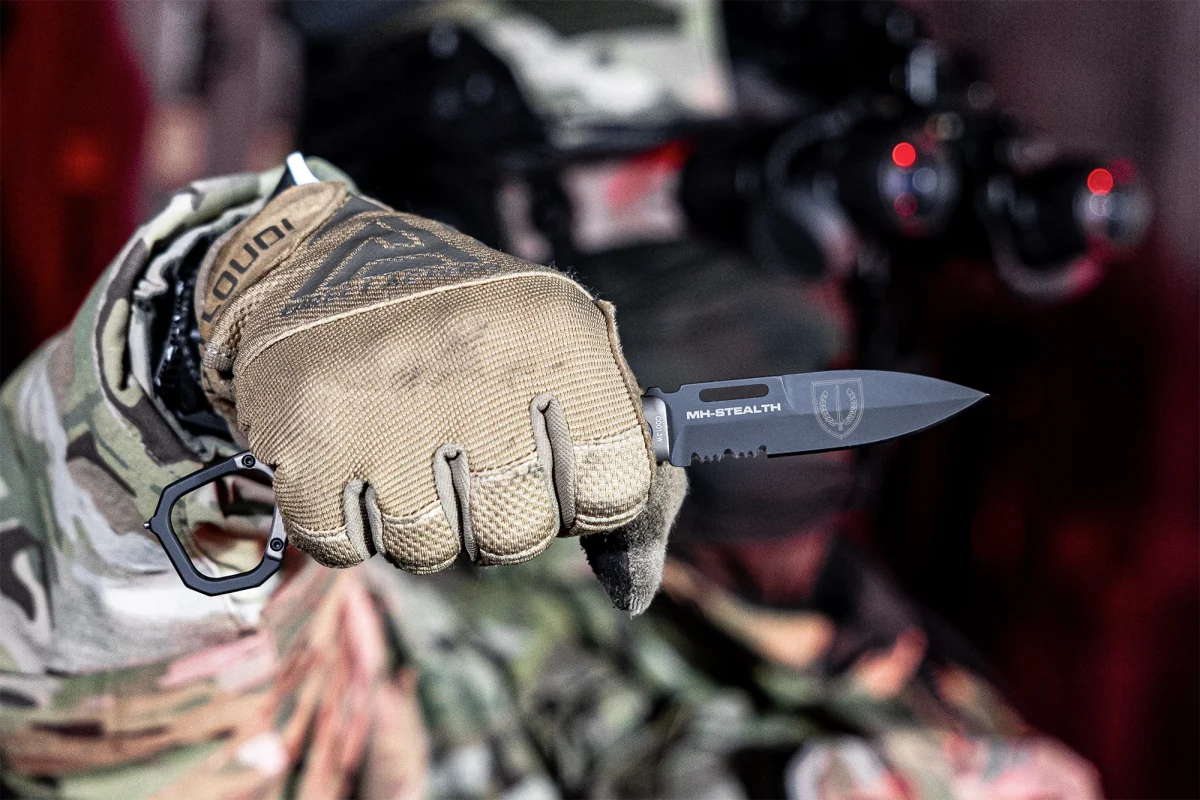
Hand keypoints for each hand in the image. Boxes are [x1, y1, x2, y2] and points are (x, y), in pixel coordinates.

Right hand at [195, 180, 683, 611]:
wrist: (316, 259)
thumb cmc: (464, 330)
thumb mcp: (562, 355)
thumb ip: (620, 461)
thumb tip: (636, 590)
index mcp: (557, 332)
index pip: (618, 488)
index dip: (584, 496)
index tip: (552, 465)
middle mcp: (478, 361)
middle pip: (520, 531)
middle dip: (496, 514)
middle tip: (461, 454)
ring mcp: (385, 402)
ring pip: (431, 550)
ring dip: (418, 521)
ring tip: (399, 449)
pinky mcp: (306, 437)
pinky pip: (346, 545)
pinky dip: (347, 520)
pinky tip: (348, 457)